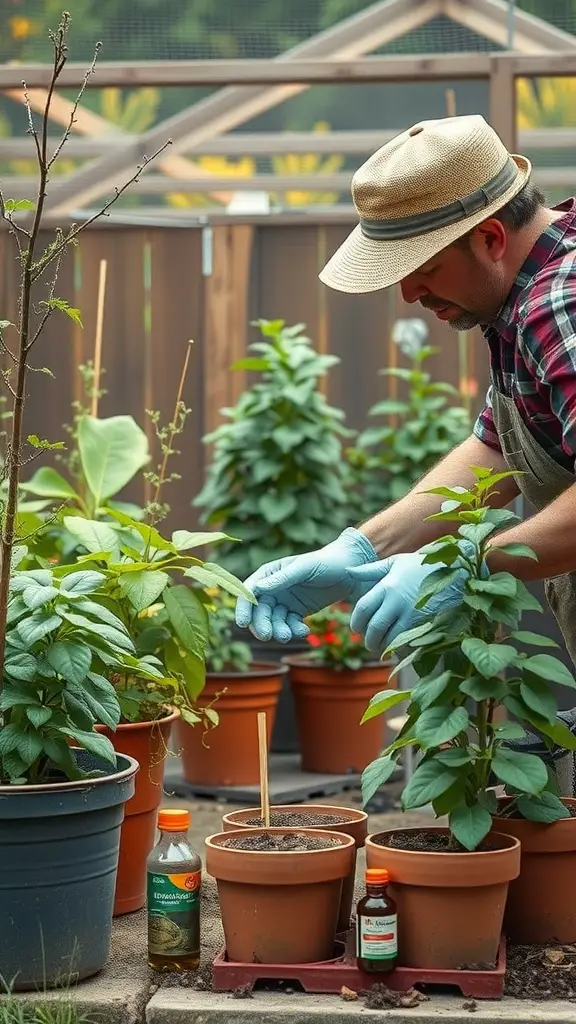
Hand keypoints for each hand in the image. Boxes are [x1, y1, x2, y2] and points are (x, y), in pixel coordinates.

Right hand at [235, 528, 377, 642]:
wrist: (351, 569)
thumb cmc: (326, 561)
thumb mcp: (304, 568)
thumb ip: (282, 578)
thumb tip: (258, 588)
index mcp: (269, 572)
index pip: (249, 591)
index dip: (244, 607)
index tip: (242, 623)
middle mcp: (273, 588)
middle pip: (260, 611)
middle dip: (262, 624)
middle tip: (269, 636)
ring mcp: (285, 601)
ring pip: (274, 621)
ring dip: (278, 630)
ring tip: (290, 635)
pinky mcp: (297, 611)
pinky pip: (289, 625)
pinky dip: (293, 630)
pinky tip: (304, 630)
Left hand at [348, 547, 470, 651]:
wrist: (456, 570)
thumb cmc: (421, 565)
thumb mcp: (395, 563)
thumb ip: (370, 571)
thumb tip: (348, 571)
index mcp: (387, 586)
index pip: (363, 609)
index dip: (356, 622)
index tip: (356, 628)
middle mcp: (398, 601)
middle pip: (374, 628)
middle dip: (369, 639)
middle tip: (369, 642)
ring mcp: (414, 614)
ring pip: (391, 638)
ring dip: (384, 645)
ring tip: (384, 644)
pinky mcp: (428, 624)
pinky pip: (410, 641)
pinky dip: (402, 647)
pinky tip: (401, 644)